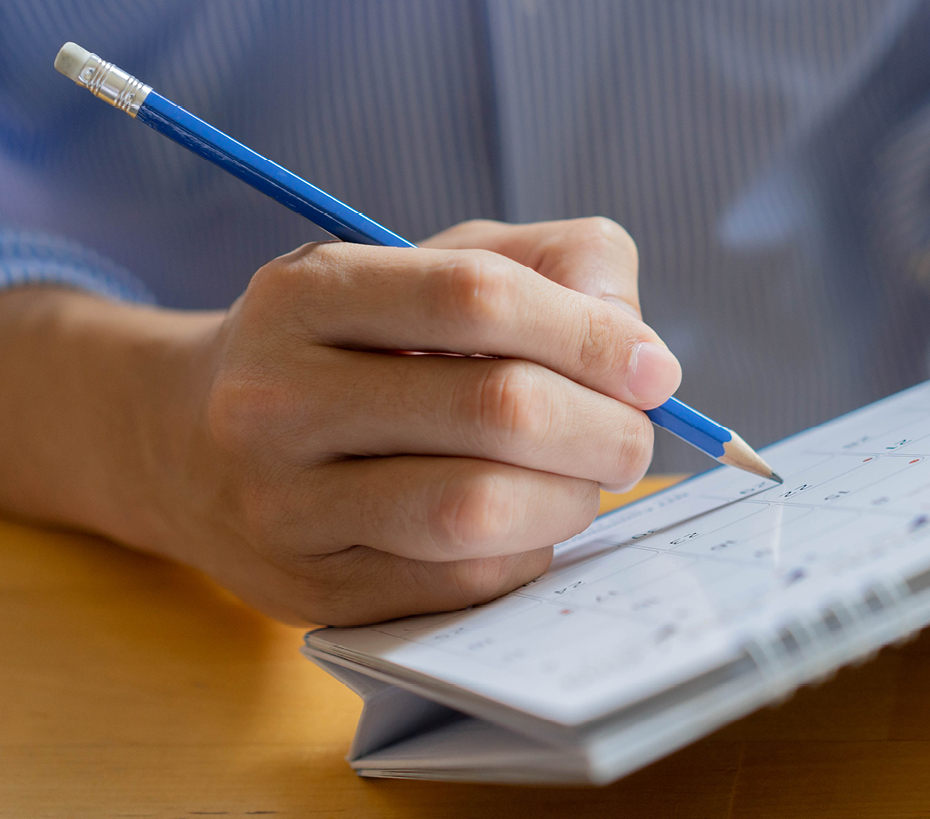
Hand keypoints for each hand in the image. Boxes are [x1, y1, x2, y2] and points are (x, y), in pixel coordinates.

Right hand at [0, 218, 678, 625]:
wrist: (195, 444)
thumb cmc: (361, 344)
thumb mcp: (438, 265)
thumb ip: (557, 267)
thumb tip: (641, 352)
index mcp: (308, 293)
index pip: (478, 298)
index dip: (591, 335)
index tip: (653, 369)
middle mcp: (275, 397)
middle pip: (497, 408)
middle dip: (604, 427)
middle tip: (633, 437)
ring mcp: (282, 504)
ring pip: (478, 510)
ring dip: (572, 498)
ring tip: (585, 480)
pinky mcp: (310, 591)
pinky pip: (462, 583)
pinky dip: (528, 553)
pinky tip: (527, 524)